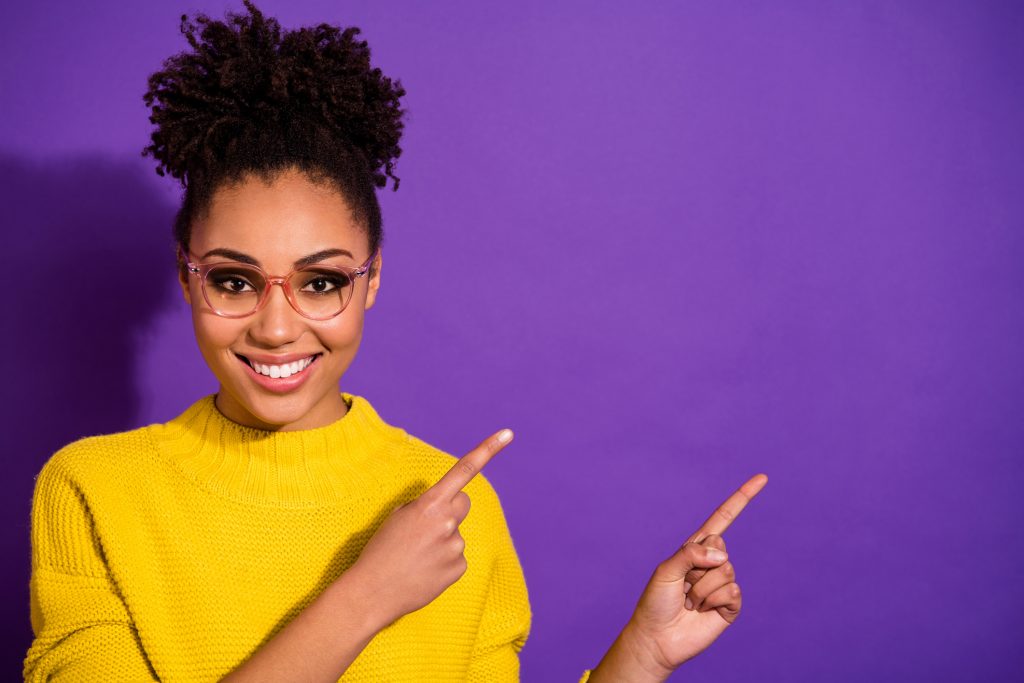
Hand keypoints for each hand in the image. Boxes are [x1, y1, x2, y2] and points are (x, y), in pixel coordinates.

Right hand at [346, 428, 513, 625]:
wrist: (372, 592)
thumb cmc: (381, 550)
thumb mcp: (398, 516)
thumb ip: (426, 506)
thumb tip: (444, 510)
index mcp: (430, 504)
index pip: (463, 471)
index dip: (488, 450)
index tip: (508, 433)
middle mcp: (447, 523)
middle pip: (463, 503)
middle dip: (450, 509)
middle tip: (426, 527)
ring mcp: (455, 547)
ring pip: (456, 534)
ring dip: (441, 541)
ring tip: (416, 556)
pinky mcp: (459, 568)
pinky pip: (456, 557)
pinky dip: (443, 562)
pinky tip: (424, 570)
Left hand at [625, 474, 767, 675]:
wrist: (658, 638)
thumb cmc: (656, 602)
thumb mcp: (666, 570)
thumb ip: (690, 554)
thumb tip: (723, 556)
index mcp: (695, 548)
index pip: (723, 518)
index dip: (742, 498)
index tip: (762, 478)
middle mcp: (712, 562)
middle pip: (721, 547)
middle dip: (698, 567)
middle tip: (683, 586)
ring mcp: (722, 583)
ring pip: (726, 571)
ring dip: (703, 589)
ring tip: (690, 602)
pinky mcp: (730, 605)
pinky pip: (733, 592)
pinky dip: (714, 601)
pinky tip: (703, 611)